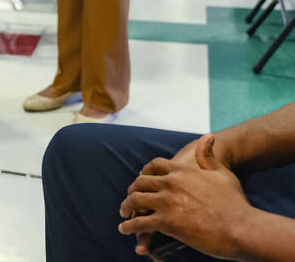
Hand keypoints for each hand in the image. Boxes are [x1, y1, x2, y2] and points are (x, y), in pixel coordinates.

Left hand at [118, 134, 251, 258]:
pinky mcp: (166, 222)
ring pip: (136, 201)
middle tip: (130, 199)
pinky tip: (125, 229)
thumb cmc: (235, 202)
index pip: (154, 166)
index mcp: (181, 171)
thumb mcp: (222, 173)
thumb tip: (207, 137)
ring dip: (127, 207)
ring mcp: (166, 202)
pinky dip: (130, 227)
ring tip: (124, 214)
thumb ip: (208, 156)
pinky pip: (140, 223)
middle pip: (141, 183)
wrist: (241, 227)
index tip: (141, 179)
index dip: (145, 173)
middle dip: (133, 191)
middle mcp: (170, 183)